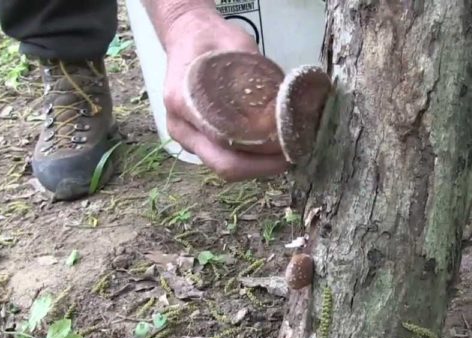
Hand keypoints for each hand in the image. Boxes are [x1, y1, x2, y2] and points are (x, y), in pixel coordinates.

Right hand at [161, 8, 289, 181]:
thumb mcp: (239, 49)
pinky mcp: (194, 140)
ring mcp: (184, 136)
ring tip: (283, 155)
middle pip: (223, 165)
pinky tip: (267, 151)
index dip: (259, 155)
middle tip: (291, 158)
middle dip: (261, 168)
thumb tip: (291, 107)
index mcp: (184, 101)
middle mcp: (180, 125)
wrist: (186, 35)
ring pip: (222, 166)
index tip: (287, 149)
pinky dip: (246, 159)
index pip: (224, 143)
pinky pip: (221, 158)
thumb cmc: (212, 39)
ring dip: (255, 167)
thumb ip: (259, 78)